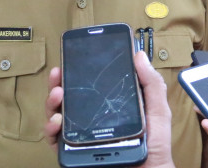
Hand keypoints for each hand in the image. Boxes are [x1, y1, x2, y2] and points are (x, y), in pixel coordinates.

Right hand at [44, 52, 174, 167]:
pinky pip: (55, 140)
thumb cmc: (155, 147)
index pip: (89, 85)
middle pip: (68, 97)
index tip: (72, 58)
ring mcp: (81, 135)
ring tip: (57, 95)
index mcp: (108, 106)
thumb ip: (151, 84)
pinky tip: (56, 122)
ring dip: (52, 102)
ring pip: (57, 114)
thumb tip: (139, 55)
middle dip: (58, 83)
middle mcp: (91, 118)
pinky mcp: (74, 152)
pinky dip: (50, 129)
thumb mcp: (157, 112)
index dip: (78, 71)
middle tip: (58, 74)